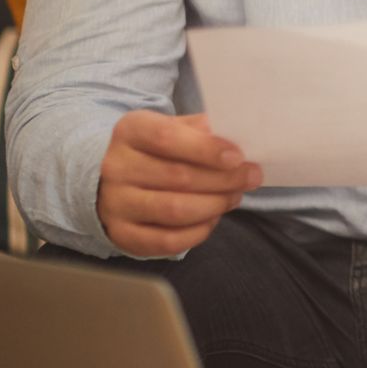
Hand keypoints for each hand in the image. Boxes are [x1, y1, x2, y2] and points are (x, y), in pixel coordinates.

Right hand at [97, 111, 261, 256]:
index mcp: (131, 131)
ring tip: (234, 196)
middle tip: (251, 177)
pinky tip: (213, 217)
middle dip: (224, 179)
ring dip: (215, 205)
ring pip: (175, 210)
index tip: (238, 157)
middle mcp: (116, 167)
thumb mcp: (176, 127)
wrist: (117, 177)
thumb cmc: (159, 149)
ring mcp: (115, 203)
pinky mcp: (121, 234)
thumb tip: (240, 141)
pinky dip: (198, 232)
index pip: (167, 137)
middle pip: (178, 176)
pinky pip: (167, 240)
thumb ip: (204, 130)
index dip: (206, 149)